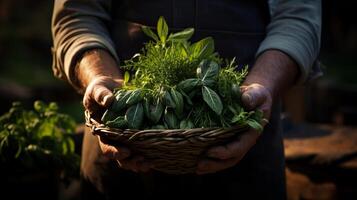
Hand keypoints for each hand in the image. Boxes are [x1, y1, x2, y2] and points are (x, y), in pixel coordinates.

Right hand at [78, 49, 150, 172]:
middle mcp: (115, 137)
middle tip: (141, 161)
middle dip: (130, 161)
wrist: (111, 86)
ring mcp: (127, 136)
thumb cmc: (100, 89)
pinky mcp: (139, 131)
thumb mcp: (97, 89)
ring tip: (149, 164)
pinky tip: (158, 157)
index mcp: (102, 131)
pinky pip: (144, 145)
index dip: (115, 151)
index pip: (106, 146)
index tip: (125, 151)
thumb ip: (100, 95)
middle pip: (121, 157)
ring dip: (140, 162)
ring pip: (133, 155)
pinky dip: (150, 152)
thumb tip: (109, 100)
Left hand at [196, 83, 271, 173]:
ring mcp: (235, 142)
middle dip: (215, 164)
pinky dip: (209, 158)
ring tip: (197, 168)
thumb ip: (253, 96)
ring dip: (211, 165)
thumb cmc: (256, 95)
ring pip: (224, 159)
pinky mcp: (226, 139)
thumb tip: (246, 100)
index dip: (225, 151)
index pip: (239, 147)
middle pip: (230, 158)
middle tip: (199, 165)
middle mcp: (244, 141)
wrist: (254, 96)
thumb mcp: (257, 93)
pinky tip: (195, 160)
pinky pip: (219, 152)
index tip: (210, 152)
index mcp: (252, 133)